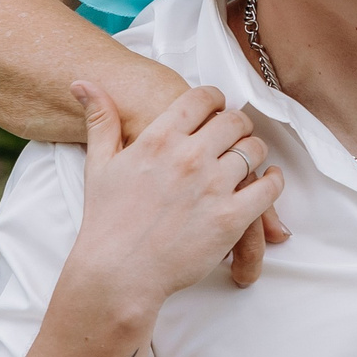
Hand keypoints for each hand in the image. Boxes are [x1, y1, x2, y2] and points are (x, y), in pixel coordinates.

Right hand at [118, 66, 286, 285]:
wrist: (117, 273)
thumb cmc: (105, 222)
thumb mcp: (98, 164)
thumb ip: (100, 120)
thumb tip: (83, 82)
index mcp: (159, 139)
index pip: (202, 99)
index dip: (214, 99)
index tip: (217, 107)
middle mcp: (189, 156)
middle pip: (234, 121)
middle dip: (237, 125)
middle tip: (236, 134)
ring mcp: (212, 186)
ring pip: (253, 150)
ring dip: (254, 152)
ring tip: (249, 159)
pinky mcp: (230, 218)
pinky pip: (268, 188)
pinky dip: (273, 181)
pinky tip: (268, 181)